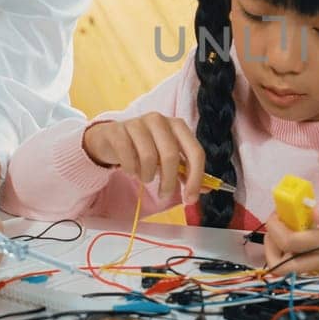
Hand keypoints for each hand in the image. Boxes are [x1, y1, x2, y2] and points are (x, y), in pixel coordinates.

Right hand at [82, 113, 204, 201]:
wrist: (111, 138)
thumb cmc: (144, 149)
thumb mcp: (167, 159)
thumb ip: (186, 172)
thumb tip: (207, 188)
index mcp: (177, 126)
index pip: (195, 152)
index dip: (196, 178)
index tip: (191, 198)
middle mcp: (159, 120)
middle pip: (171, 156)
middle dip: (169, 182)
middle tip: (164, 195)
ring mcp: (137, 123)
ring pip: (149, 157)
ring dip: (147, 175)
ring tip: (144, 176)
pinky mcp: (118, 130)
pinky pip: (128, 157)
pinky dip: (131, 170)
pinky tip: (131, 169)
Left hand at [264, 196, 318, 273]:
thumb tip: (313, 213)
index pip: (291, 244)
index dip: (276, 229)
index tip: (277, 212)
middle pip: (284, 266)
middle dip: (271, 246)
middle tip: (276, 224)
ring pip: (293, 270)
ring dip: (280, 252)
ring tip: (285, 228)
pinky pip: (304, 267)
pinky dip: (293, 254)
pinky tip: (300, 234)